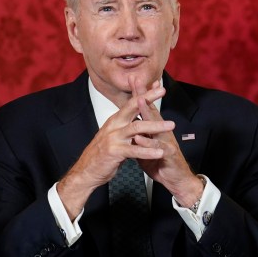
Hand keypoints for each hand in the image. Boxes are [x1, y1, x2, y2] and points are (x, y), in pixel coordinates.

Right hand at [56, 80, 174, 218]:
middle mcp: (113, 125)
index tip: (156, 86)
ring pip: (136, 128)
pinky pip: (134, 150)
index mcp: (115, 121)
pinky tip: (159, 152)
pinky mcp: (114, 151)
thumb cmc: (102, 154)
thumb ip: (125, 129)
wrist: (86, 170)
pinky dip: (147, 151)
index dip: (143, 94)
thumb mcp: (114, 136)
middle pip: (132, 108)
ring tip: (170, 125)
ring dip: (155, 126)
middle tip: (162, 92)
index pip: (130, 103)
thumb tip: (138, 123)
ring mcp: (113, 138)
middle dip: (148, 99)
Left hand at [129, 76, 204, 207]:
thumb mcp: (146, 145)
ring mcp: (166, 141)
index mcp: (155, 128)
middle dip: (144, 94)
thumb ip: (139, 133)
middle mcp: (162, 131)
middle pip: (152, 109)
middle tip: (137, 80)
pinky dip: (149, 142)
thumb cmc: (160, 160)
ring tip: (139, 100)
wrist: (176, 179)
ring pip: (156, 124)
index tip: (133, 79)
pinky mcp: (169, 154)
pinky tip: (140, 137)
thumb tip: (129, 123)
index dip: (139, 94)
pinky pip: (158, 147)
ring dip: (148, 112)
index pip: (146, 108)